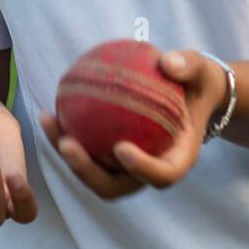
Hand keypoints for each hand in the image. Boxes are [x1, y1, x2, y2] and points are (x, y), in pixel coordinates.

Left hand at [39, 50, 229, 200]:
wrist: (190, 94)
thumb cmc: (197, 82)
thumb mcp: (200, 69)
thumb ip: (189, 66)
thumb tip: (168, 61)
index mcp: (179, 158)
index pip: (163, 175)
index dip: (142, 169)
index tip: (121, 148)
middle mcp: (151, 170)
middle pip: (117, 187)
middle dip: (88, 172)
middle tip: (67, 144)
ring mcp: (128, 169)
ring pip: (95, 175)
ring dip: (68, 157)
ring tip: (49, 123)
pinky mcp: (111, 159)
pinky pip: (87, 153)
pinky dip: (65, 137)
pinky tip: (49, 112)